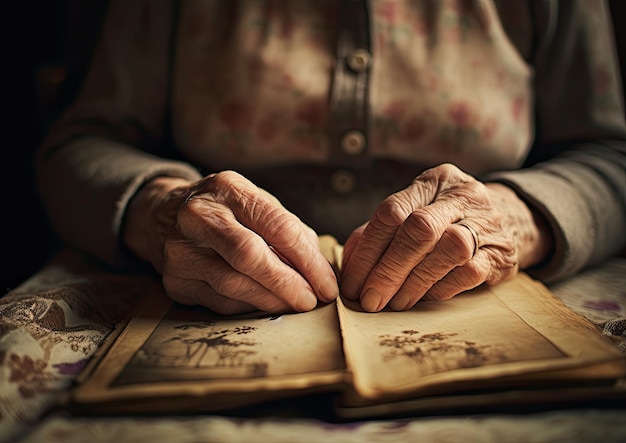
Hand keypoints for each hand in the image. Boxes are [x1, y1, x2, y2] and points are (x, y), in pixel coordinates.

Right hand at [124, 171, 338, 314]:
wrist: (164, 215)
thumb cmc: (226, 210)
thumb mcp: (256, 203)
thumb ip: (290, 231)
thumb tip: (321, 272)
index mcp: (228, 188)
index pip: (277, 226)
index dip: (307, 260)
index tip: (327, 283)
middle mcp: (199, 215)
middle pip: (249, 255)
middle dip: (288, 283)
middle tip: (312, 300)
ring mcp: (181, 249)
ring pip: (234, 284)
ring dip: (272, 300)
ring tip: (294, 303)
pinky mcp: (175, 281)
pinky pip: (220, 302)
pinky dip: (250, 305)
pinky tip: (265, 302)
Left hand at [340, 163, 551, 311]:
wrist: (512, 219)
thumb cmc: (447, 218)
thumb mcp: (416, 210)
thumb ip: (381, 231)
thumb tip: (348, 261)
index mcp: (432, 182)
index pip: (391, 211)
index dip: (367, 250)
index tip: (351, 282)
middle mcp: (461, 196)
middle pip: (419, 229)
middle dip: (388, 270)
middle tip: (370, 299)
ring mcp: (486, 223)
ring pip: (448, 249)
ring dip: (414, 282)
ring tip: (394, 303)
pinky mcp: (501, 253)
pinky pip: (468, 272)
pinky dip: (439, 288)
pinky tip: (423, 298)